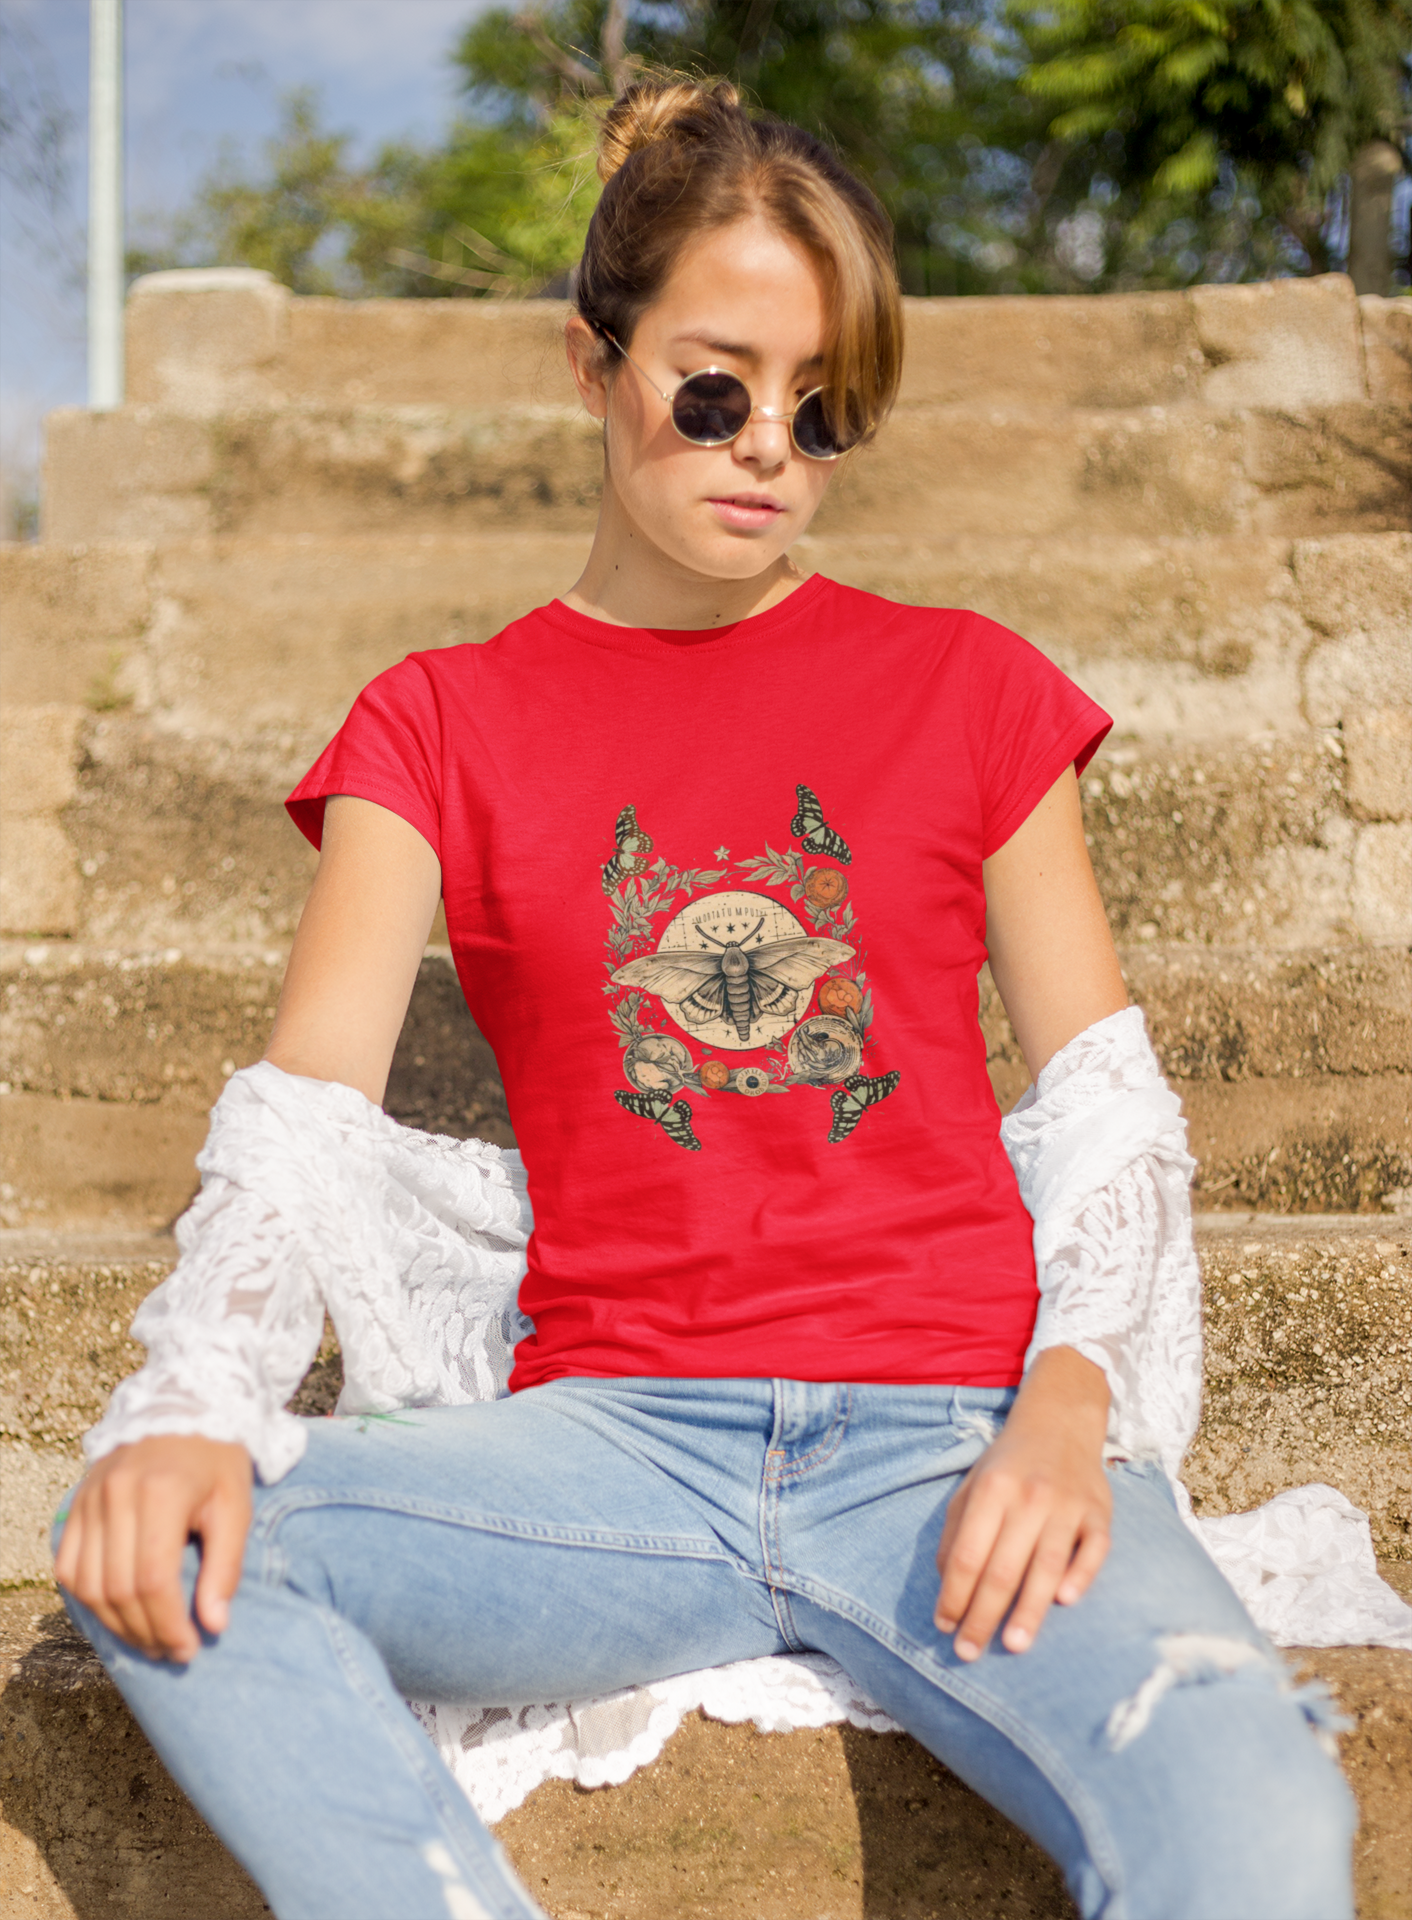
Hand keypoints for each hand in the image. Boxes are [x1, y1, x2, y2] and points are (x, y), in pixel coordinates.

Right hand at [54, 1435, 252, 1662]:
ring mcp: (90, 1498)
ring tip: (148, 1639)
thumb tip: (214, 1626)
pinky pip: (69, 1567)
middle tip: (171, 1651)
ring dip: (116, 1624)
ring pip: (88, 1585)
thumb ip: (226, 1566)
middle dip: (144, 1632)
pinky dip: (88, 1598)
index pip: (153, 1579)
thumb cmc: (215, 1459)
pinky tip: (118, 1612)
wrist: (182, 1406)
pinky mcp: (76, 1504)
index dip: (168, 1624)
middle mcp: (116, 1495)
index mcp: (161, 1492)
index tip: (189, 1649)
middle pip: (118, 1588)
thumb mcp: (236, 1505)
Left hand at [934, 1347, 1110, 1661]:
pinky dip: (1080, 1575)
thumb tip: (947, 1584)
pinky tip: (1064, 1602)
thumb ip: (956, 1532)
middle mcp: (1028, 1497)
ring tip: (1012, 1646)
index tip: (944, 1627)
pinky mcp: (1100, 1512)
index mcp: (991, 1491)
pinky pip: (1093, 1549)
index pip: (968, 1555)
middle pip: (1002, 1568)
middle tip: (969, 1653)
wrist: (1060, 1421)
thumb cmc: (1008, 1463)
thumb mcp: (972, 1486)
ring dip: (1029, 1610)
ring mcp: (1067, 1505)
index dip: (953, 1595)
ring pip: (1046, 1566)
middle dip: (983, 1615)